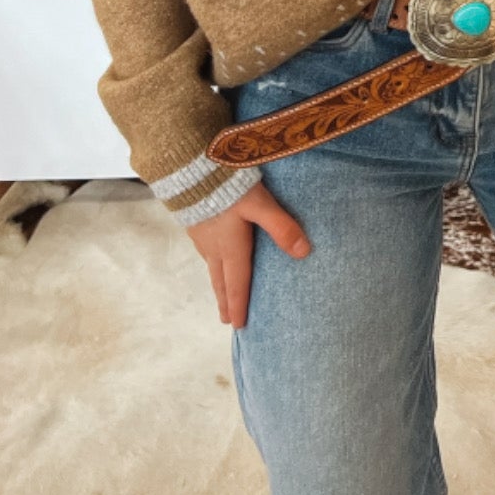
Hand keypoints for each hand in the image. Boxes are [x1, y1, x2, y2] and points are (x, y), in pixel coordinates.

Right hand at [186, 180, 310, 328]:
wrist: (191, 168)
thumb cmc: (228, 187)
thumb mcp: (260, 205)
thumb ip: (282, 227)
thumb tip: (304, 253)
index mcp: (231, 248)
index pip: (238, 284)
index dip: (239, 305)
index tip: (239, 326)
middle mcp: (214, 247)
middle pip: (221, 281)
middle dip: (226, 301)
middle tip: (226, 320)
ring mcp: (201, 236)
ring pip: (211, 268)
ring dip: (217, 284)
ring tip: (221, 293)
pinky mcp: (194, 222)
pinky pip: (204, 252)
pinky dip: (211, 263)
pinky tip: (212, 256)